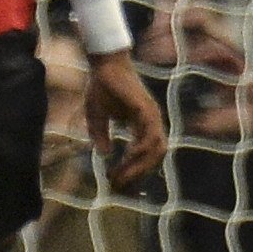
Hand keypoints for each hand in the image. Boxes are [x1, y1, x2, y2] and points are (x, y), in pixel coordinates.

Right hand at [86, 52, 167, 190]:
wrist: (104, 65)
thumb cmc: (101, 87)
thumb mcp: (96, 117)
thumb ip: (100, 136)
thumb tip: (105, 154)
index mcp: (142, 125)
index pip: (145, 156)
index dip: (134, 172)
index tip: (117, 185)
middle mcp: (151, 123)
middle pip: (154, 157)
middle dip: (137, 174)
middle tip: (117, 185)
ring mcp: (152, 116)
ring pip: (156, 149)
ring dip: (139, 166)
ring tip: (121, 176)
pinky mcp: (147, 109)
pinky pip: (150, 135)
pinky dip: (141, 149)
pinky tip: (127, 157)